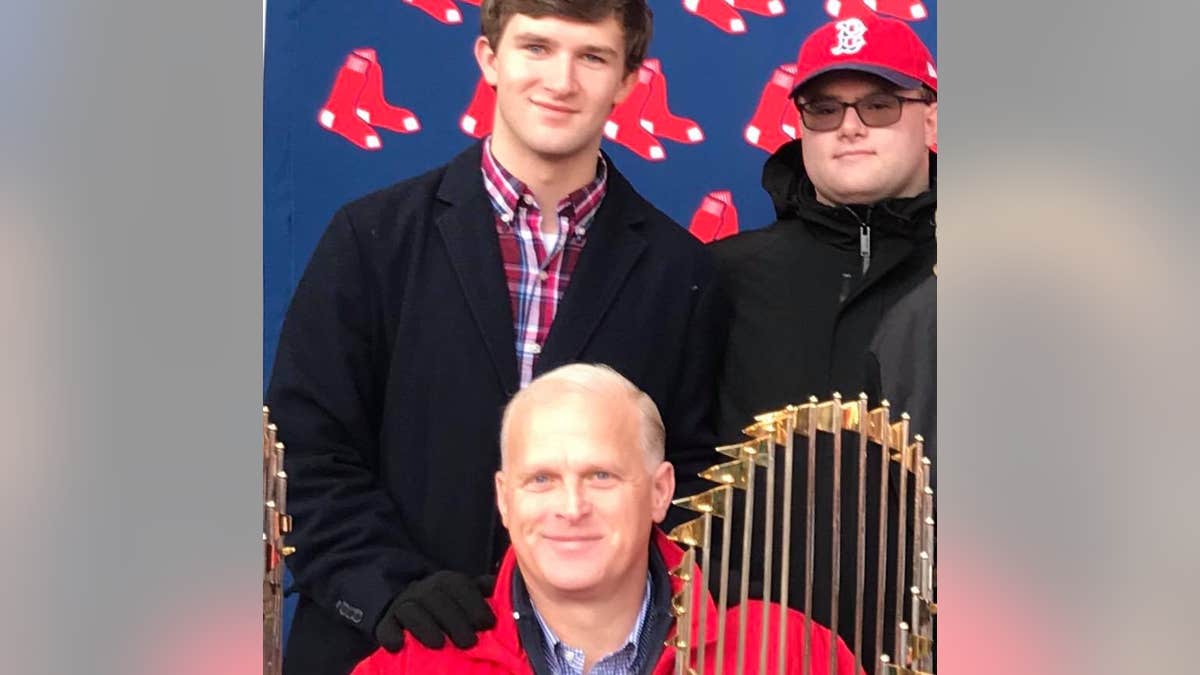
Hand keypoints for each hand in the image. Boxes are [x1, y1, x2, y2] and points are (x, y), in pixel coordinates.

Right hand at [374, 571, 496, 651]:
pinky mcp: (387, 622)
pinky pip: (386, 626)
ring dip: (426, 627)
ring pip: (412, 611)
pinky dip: (391, 634)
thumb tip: (503, 591)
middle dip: (454, 621)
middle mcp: (424, 589)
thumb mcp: (466, 597)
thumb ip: (484, 593)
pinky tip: (399, 645)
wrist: (408, 608)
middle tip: (469, 643)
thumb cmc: (447, 608)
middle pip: (437, 599)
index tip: (487, 624)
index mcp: (446, 582)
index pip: (460, 586)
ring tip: (439, 644)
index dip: (474, 604)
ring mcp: (403, 605)